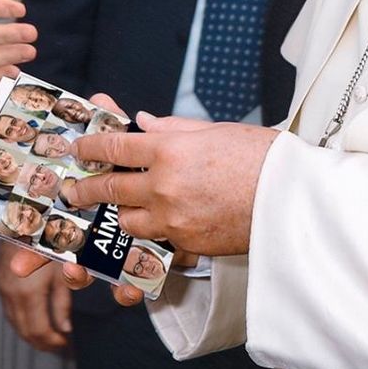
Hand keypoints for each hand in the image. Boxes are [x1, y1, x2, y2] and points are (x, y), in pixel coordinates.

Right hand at [0, 243, 72, 351]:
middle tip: (57, 345)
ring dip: (31, 334)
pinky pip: (8, 310)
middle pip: (25, 330)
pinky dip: (21, 321)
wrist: (24, 214)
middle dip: (42, 342)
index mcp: (28, 291)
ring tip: (47, 337)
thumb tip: (64, 326)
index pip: (39, 330)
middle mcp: (11, 292)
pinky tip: (32, 320)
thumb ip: (62, 303)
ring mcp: (2, 286)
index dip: (52, 342)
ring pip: (14, 323)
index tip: (64, 343)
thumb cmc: (45, 234)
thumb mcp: (61, 270)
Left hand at [63, 112, 276, 256]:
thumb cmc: (261, 157)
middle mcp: (163, 186)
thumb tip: (144, 123)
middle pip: (109, 188)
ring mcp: (173, 219)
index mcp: (168, 150)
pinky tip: (156, 224)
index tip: (78, 148)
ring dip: (120, 213)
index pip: (113, 146)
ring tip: (119, 208)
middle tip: (73, 190)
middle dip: (86, 189)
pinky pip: (157, 240)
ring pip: (127, 221)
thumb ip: (173, 129)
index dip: (90, 146)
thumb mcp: (215, 131)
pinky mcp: (188, 245)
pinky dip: (153, 232)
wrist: (294, 201)